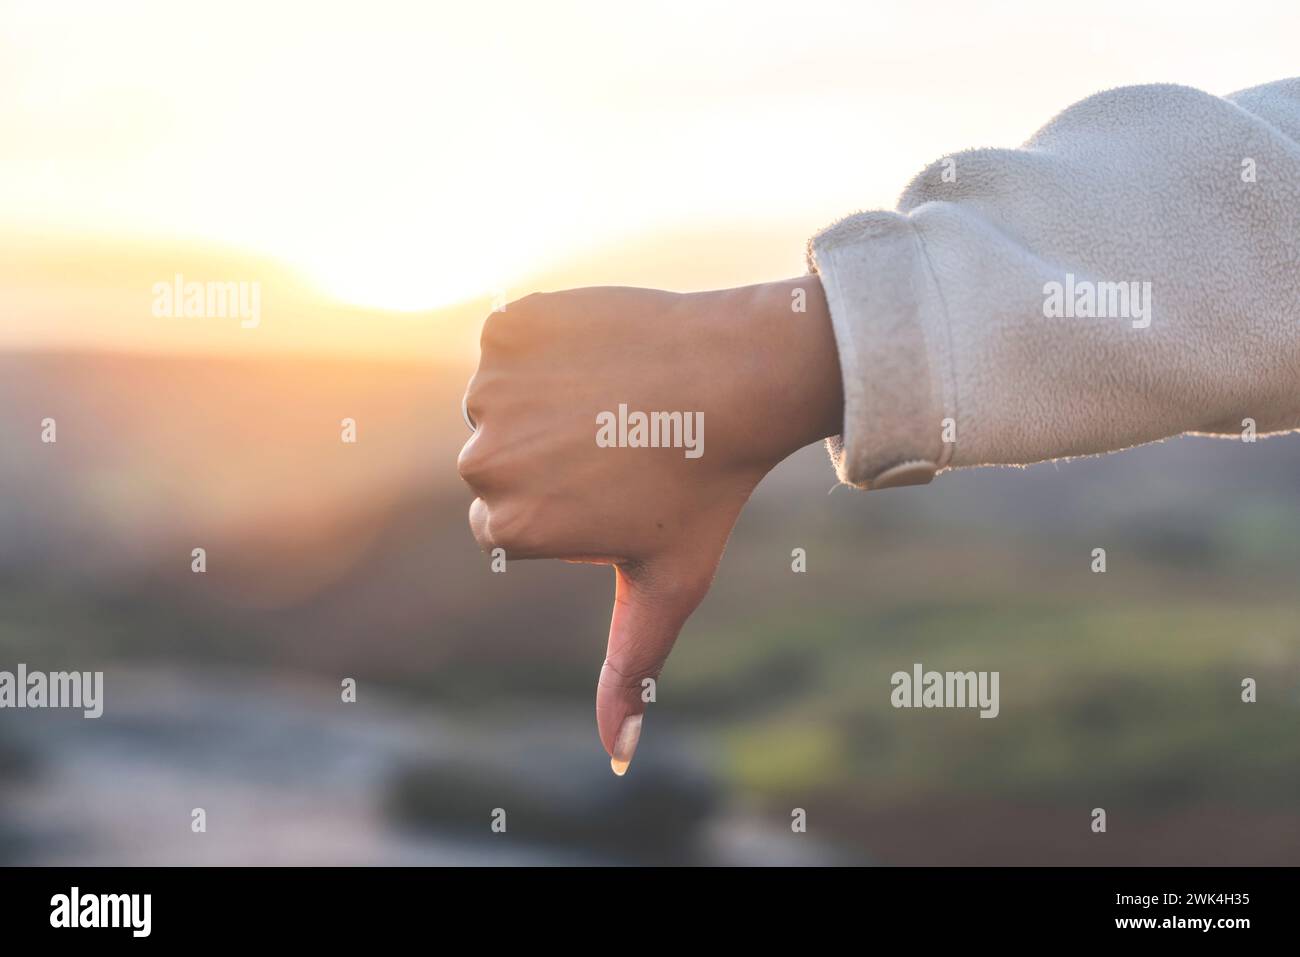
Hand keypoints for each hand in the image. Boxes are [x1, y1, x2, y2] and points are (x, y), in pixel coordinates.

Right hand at [457, 278, 841, 773]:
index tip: (620, 486)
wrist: (742, 377)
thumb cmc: (705, 489)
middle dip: (550, 455)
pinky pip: (508, 340)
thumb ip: (629, 669)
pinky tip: (599, 354)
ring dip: (548, 398)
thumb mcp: (667, 586)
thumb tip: (617, 756)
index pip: (511, 521)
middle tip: (621, 440)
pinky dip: (545, 342)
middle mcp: (484, 460)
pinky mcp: (506, 325)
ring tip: (613, 398)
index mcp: (508, 528)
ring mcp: (491, 387)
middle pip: (499, 462)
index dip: (569, 505)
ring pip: (503, 402)